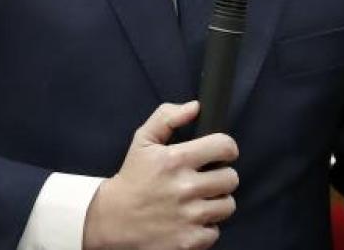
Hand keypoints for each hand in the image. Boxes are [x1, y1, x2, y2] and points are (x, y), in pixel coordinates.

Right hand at [83, 101, 238, 249]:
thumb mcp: (143, 141)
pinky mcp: (189, 241)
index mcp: (176, 160)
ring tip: (198, 201)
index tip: (221, 154)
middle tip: (206, 180)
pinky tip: (190, 221)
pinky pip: (215, 232)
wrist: (112, 220)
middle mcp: (185, 188)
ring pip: (228, 205)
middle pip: (231, 178)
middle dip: (221, 177)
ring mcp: (189, 217)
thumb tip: (195, 107)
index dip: (226, 149)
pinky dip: (205, 228)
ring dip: (216, 203)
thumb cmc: (132, 179)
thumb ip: (167, 117)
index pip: (224, 147)